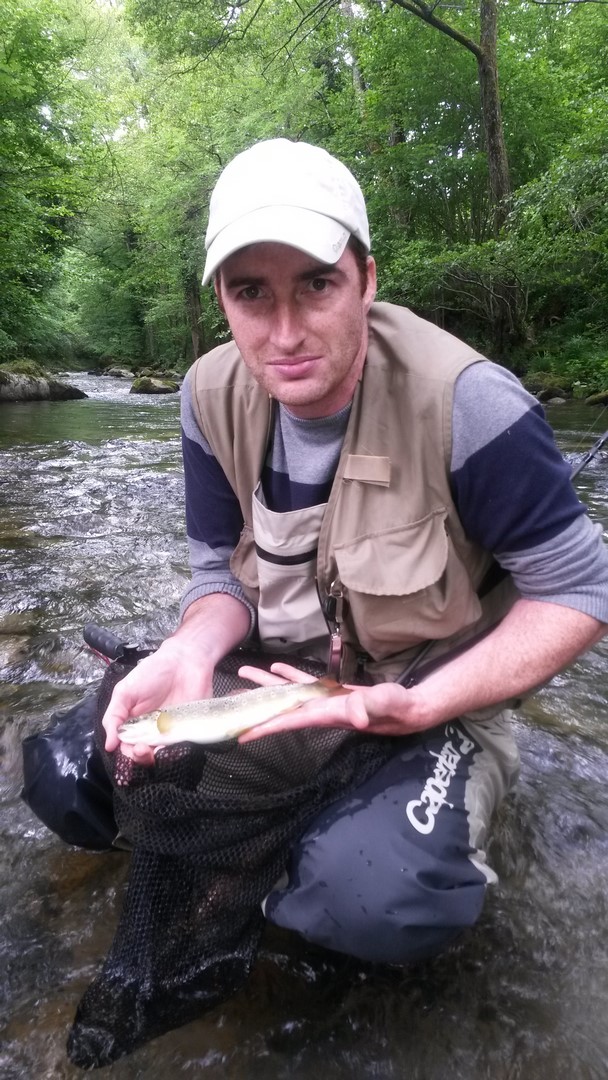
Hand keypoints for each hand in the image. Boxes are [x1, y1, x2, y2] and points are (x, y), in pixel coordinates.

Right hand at [102, 639, 213, 765]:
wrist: (184, 660)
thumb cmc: (152, 673)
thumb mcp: (124, 692)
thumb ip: (114, 717)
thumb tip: (109, 745)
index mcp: (133, 724)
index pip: (126, 747)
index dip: (126, 753)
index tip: (129, 748)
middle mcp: (150, 731)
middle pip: (143, 755)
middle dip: (140, 757)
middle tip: (142, 749)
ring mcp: (169, 732)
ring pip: (161, 755)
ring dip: (156, 758)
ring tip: (154, 751)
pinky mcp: (187, 730)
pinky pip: (181, 747)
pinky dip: (176, 752)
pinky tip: (171, 748)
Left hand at [236, 662, 426, 740]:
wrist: (409, 707)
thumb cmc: (397, 707)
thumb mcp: (384, 705)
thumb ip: (369, 709)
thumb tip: (356, 716)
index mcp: (326, 715)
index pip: (289, 722)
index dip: (265, 728)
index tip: (241, 733)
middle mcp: (320, 712)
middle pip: (280, 709)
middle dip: (255, 705)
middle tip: (230, 698)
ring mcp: (324, 702)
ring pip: (288, 694)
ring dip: (266, 686)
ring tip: (244, 676)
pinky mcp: (332, 693)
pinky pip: (303, 684)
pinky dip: (289, 677)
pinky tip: (277, 668)